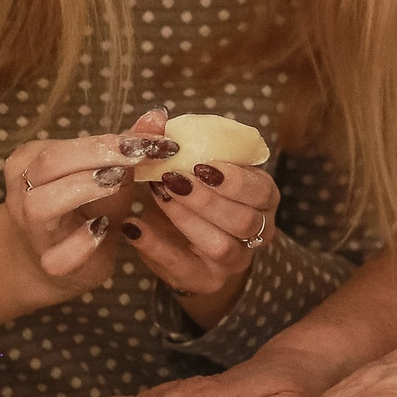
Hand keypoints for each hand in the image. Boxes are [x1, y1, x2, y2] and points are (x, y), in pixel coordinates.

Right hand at [0, 107, 179, 306]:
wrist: (67, 259)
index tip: (155, 143)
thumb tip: (158, 116)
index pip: (65, 144)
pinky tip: (105, 229)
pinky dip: (84, 241)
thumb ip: (130, 143)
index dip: (112, 141)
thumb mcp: (109, 170)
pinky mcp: (50, 264)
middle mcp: (22, 192)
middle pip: (49, 164)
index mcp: (31, 160)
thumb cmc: (87, 205)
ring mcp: (33, 231)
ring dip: (84, 189)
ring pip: (41, 205)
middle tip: (139, 158)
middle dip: (98, 157)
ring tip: (118, 184)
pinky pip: (59, 254)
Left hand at [123, 146, 280, 322]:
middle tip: (173, 179)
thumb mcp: (186, 166)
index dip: (236, 179)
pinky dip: (156, 247)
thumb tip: (154, 115)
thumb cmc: (188, 192)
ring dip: (186, 219)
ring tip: (158, 195)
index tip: (203, 164)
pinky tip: (133, 226)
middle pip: (244, 221)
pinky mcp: (206, 281)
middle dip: (208, 199)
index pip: (263, 190)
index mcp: (262, 198)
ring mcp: (234, 261)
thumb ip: (170, 142)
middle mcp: (257, 232)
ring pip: (221, 246)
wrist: (180, 239)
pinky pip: (183, 269)